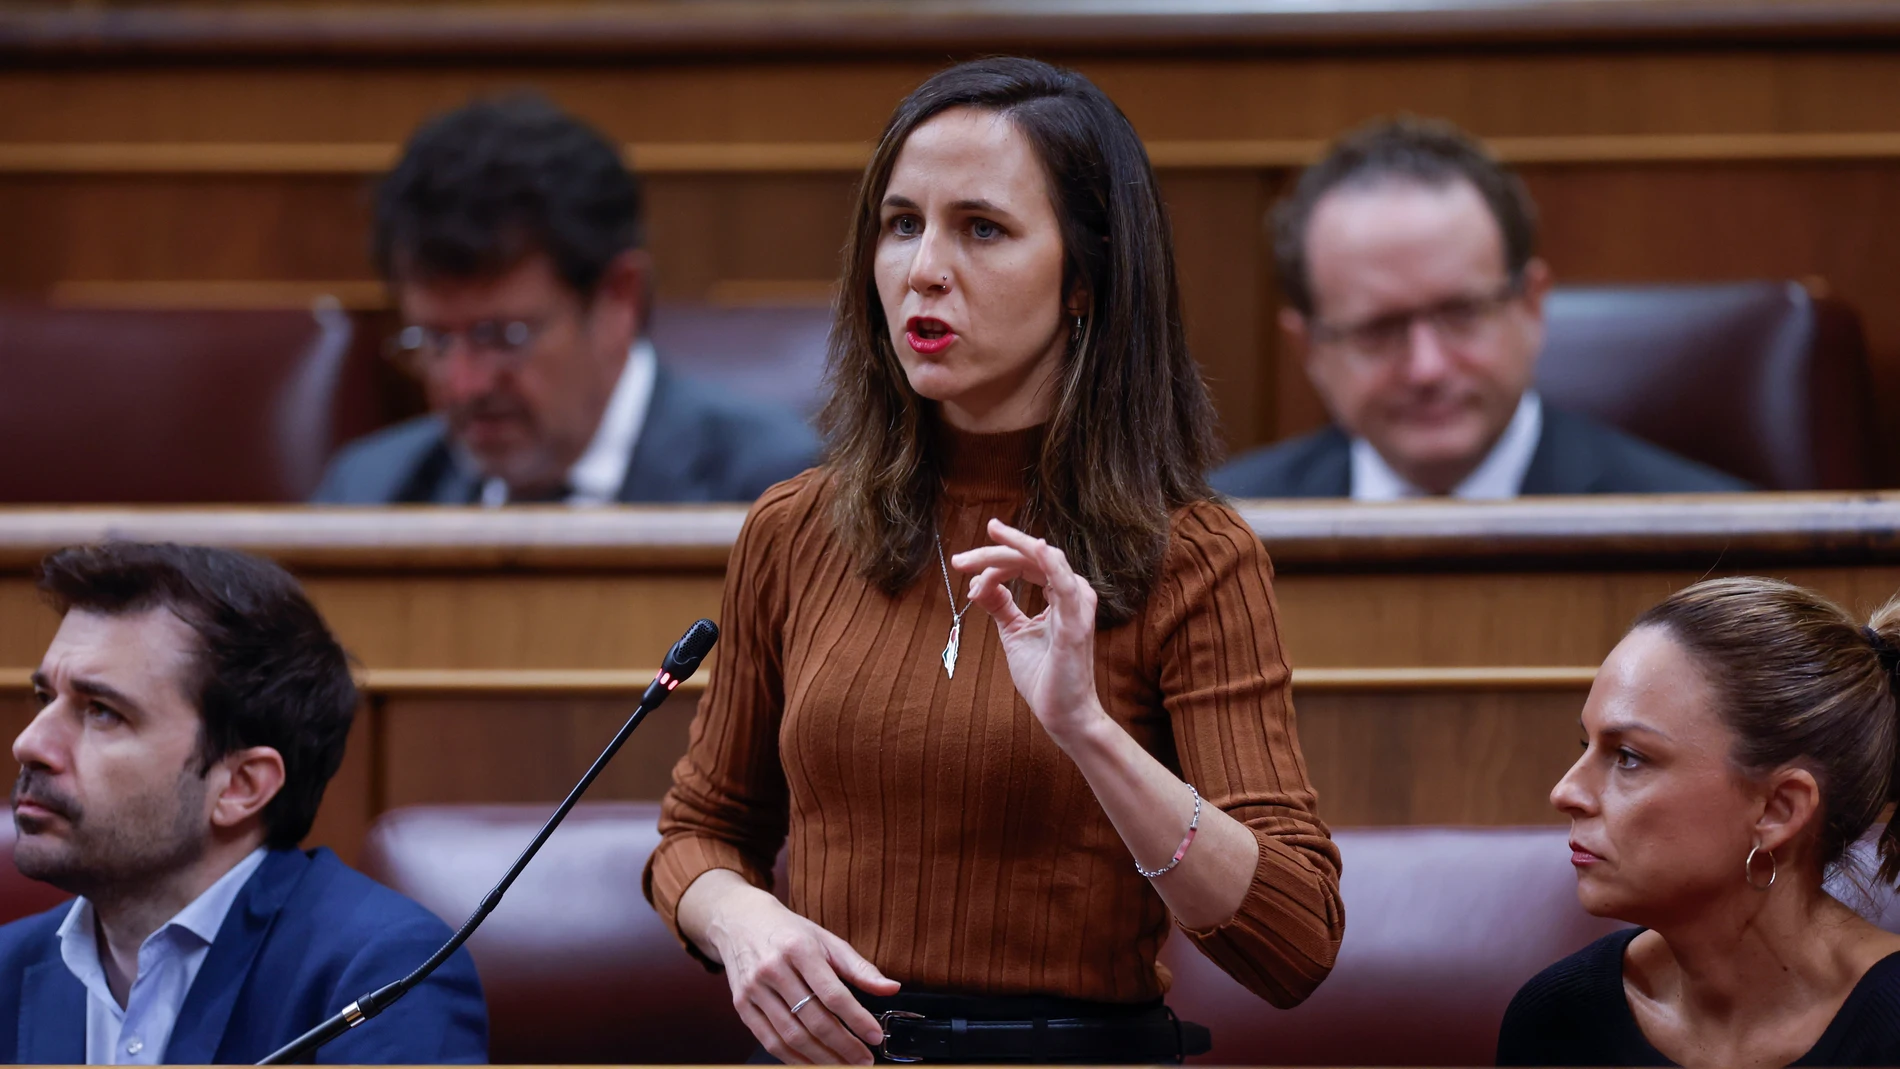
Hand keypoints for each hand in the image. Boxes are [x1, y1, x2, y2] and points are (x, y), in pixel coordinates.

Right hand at [703, 882, 899, 1064]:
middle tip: (864, 1061)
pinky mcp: (741, 1005)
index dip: (856, 1019)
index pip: (832, 994)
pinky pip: (769, 1041)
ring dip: (821, 1058)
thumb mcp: (826, 940)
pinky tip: (813, 1064)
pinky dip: (793, 1059)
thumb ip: (859, 968)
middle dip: (843, 1046)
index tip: (875, 1037)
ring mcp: (753, 989)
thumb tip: (892, 988)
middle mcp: (773, 969)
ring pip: (791, 1036)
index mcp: (799, 949)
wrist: (739, 921)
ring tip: (843, 1066)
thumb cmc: (789, 932)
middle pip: (812, 1020)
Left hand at [951, 518, 1108, 745]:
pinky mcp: (1076, 622)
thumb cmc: (1044, 676)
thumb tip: (978, 584)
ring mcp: (1078, 605)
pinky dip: (1051, 563)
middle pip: (1030, 557)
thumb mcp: (1013, 632)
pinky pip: (1065, 584)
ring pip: (1043, 559)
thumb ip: (1000, 605)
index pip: (1024, 563)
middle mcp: (1073, 592)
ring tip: (982, 547)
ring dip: (1011, 551)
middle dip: (991, 554)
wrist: (1062, 714)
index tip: (963, 574)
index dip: (992, 563)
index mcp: (1060, 594)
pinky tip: (1036, 547)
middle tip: (959, 560)